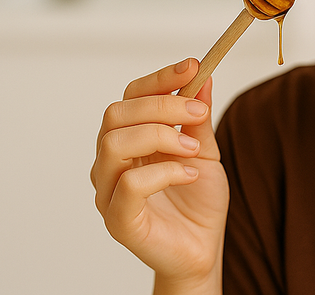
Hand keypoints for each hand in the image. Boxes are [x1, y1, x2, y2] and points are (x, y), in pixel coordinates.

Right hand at [91, 59, 228, 288]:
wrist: (204, 247)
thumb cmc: (198, 200)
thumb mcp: (205, 149)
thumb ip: (198, 116)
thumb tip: (202, 75)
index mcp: (129, 140)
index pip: (130, 97)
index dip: (159, 79)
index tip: (193, 66)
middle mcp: (111, 162)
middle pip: (117, 114)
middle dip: (163, 105)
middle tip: (199, 113)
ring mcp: (109, 191)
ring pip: (114, 144)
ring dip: (161, 136)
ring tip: (192, 149)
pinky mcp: (119, 220)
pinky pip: (128, 185)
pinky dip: (164, 172)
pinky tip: (188, 175)